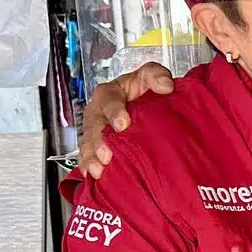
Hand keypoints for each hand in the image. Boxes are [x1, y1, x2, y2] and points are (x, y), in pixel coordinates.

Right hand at [79, 62, 176, 178]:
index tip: (123, 124)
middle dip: (99, 141)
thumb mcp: (150, 76)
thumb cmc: (142, 91)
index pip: (109, 99)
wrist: (142, 105)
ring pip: (87, 142)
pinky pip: (86, 156)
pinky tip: (92, 176)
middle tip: (107, 154)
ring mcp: (94, 129)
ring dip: (91, 157)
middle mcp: (98, 111)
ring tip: (98, 170)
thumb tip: (165, 86)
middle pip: (94, 125)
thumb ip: (156, 75)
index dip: (114, 111)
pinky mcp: (94, 145)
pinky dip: (88, 166)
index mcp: (110, 93)